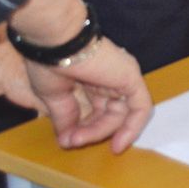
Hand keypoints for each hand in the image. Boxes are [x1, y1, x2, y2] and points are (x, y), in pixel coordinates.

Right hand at [22, 38, 152, 151]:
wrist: (53, 42)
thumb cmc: (48, 62)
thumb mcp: (54, 95)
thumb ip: (65, 116)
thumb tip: (66, 140)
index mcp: (91, 78)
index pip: (96, 110)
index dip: (84, 129)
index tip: (66, 140)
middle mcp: (110, 77)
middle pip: (109, 114)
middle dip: (90, 132)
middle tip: (70, 141)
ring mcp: (122, 77)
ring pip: (121, 114)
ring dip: (99, 132)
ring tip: (77, 139)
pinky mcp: (131, 77)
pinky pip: (140, 108)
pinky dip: (131, 128)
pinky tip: (117, 144)